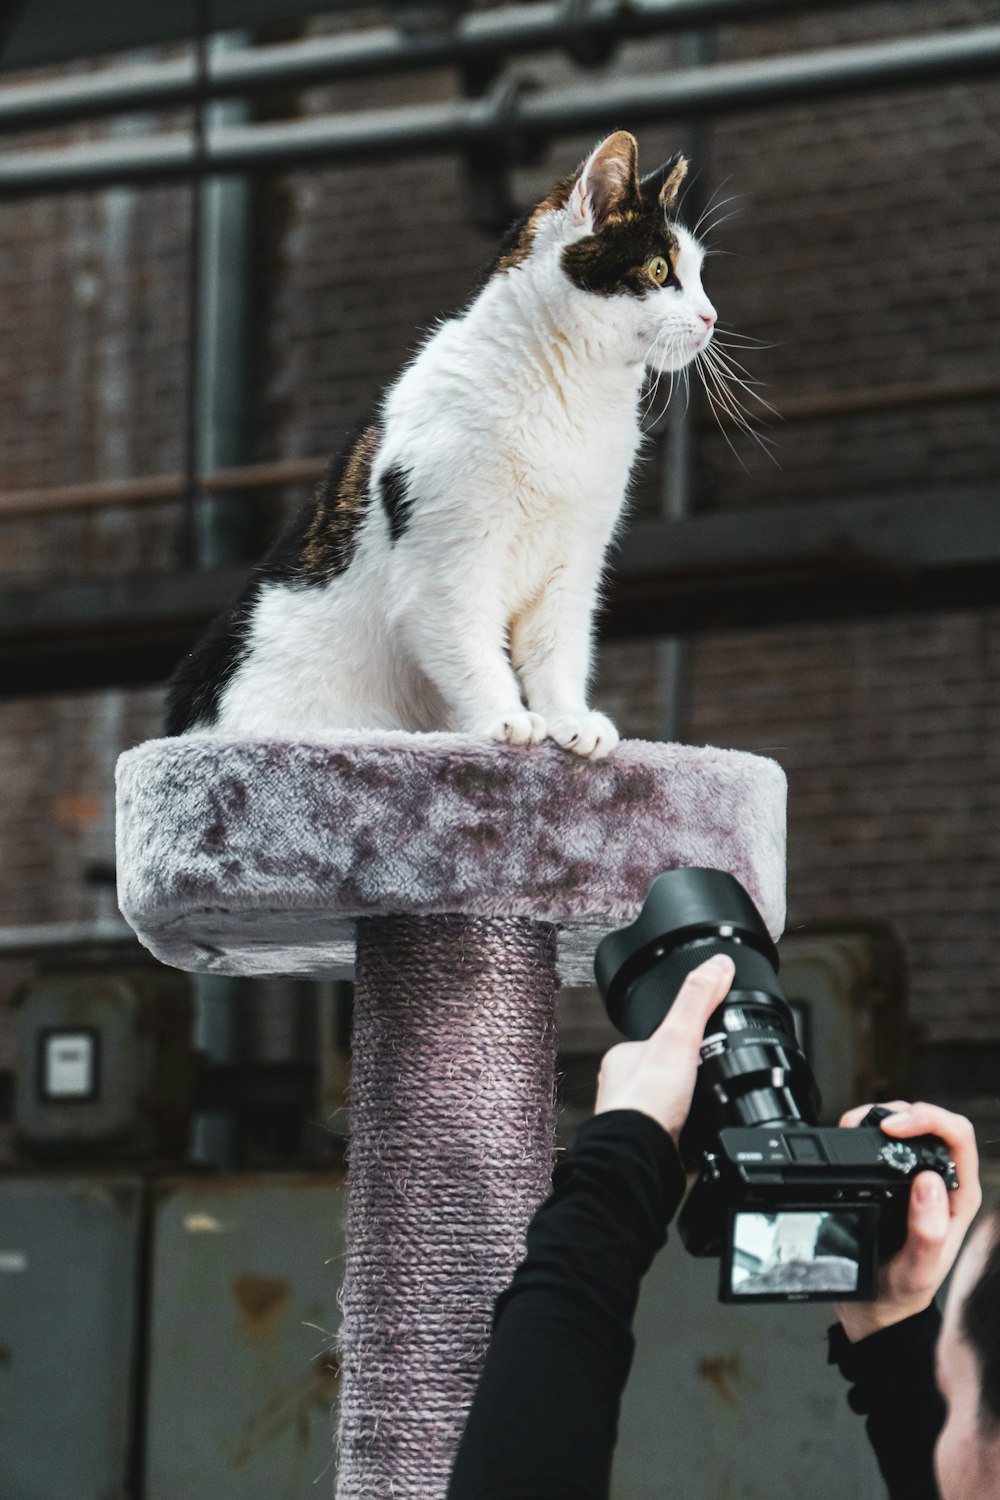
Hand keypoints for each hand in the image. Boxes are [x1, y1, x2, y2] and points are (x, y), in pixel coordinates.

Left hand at [594, 954, 734, 1145]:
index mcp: (623, 1058)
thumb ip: (698, 998)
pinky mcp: (656, 1148)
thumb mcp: (679, 1036)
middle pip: (669, 1074)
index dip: (683, 1038)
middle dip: (692, 1079)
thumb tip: (718, 964)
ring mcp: (639, 1122)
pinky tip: (710, 1136)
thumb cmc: (645, 1102)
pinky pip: (684, 1138)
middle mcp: (625, 1091)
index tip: (702, 1041)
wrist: (641, 1158)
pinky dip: (699, 1138)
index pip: (658, 1038)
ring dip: (695, 1110)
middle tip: (712, 1079)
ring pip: (675, 1108)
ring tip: (714, 1107)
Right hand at [834, 1099, 982, 1342]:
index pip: (958, 1137)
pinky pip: (883, 1139)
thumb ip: (928, 1230)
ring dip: (882, 1116)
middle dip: (901, 1112)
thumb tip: (930, 1182)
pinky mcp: (892, 1177)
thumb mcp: (919, 1269)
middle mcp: (942, 1181)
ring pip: (908, 1124)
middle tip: (873, 1125)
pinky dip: (865, 1129)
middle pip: (933, 1121)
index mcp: (959, 1197)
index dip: (928, 1120)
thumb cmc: (902, 1291)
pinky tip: (853, 1140)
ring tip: (858, 1128)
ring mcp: (917, 1177)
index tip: (893, 1129)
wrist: (877, 1307)